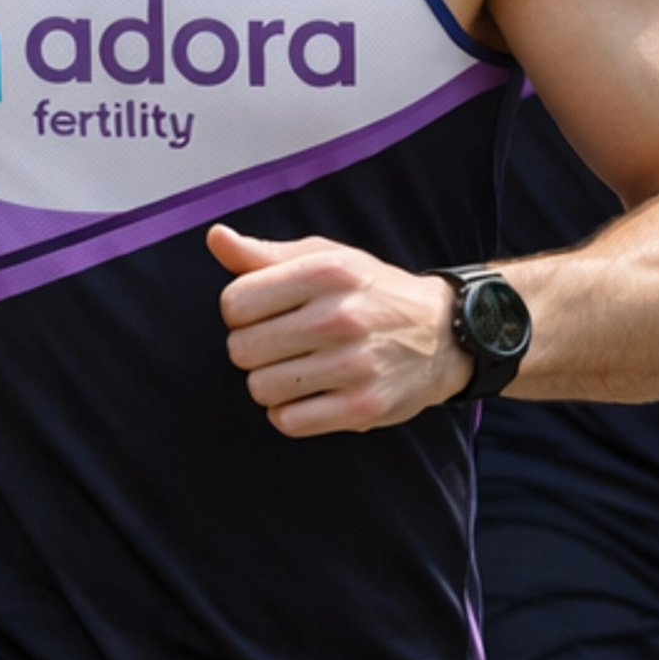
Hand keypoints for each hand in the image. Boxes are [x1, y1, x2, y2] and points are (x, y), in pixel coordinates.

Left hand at [208, 224, 469, 436]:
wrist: (443, 334)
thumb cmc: (369, 292)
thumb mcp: (324, 259)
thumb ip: (264, 255)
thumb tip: (216, 237)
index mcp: (326, 272)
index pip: (234, 303)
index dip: (240, 312)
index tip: (264, 313)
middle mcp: (340, 316)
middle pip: (242, 349)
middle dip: (252, 349)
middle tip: (282, 344)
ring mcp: (354, 364)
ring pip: (261, 388)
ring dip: (270, 384)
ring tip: (298, 369)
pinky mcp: (363, 407)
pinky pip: (288, 422)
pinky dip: (290, 413)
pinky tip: (311, 395)